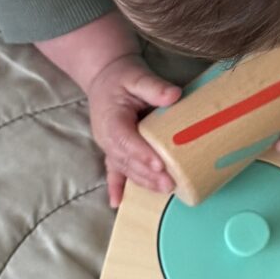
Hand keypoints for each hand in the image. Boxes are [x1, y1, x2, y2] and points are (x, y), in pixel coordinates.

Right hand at [87, 53, 180, 206]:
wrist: (105, 76)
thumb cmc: (122, 76)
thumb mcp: (137, 75)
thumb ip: (153, 86)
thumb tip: (174, 95)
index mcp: (111, 119)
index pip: (125, 140)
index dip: (142, 154)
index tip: (159, 164)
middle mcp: (106, 137)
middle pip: (126, 160)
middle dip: (148, 174)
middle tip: (170, 183)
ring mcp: (108, 146)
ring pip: (125, 168)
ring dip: (143, 181)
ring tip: (165, 189)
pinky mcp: (112, 150)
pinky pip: (113, 170)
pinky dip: (115, 187)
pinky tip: (116, 203)